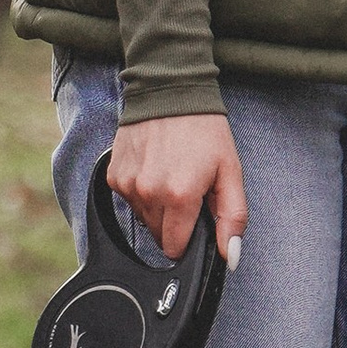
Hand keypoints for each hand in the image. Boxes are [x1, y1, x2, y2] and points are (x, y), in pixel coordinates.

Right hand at [105, 115, 246, 263]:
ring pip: (143, 219)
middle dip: (174, 222)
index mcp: (179, 196)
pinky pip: (128, 200)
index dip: (188, 241)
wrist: (170, 92)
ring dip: (157, 207)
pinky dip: (141, 192)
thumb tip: (231, 255)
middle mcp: (149, 193)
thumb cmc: (204, 130)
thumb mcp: (230, 172)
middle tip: (187, 191)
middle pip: (158, 236)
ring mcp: (127, 184)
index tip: (195, 221)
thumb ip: (232, 217)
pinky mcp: (113, 175)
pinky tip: (154, 168)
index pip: (176, 248)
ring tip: (171, 175)